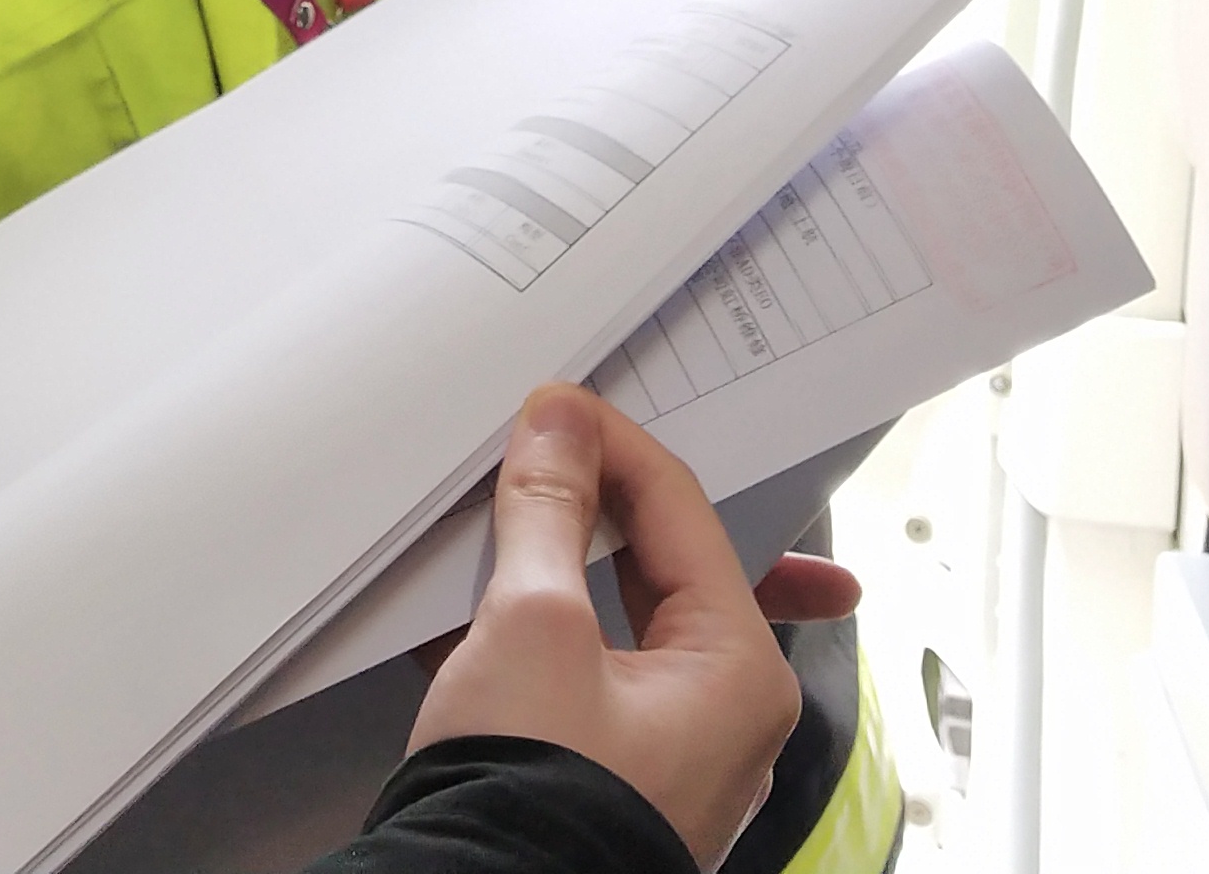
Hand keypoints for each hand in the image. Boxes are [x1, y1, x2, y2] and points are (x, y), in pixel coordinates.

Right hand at [408, 386, 858, 868]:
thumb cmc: (533, 798)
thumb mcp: (533, 625)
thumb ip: (547, 514)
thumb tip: (558, 430)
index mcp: (739, 676)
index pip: (684, 514)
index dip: (612, 445)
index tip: (553, 409)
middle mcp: (718, 718)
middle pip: (661, 568)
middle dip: (601, 507)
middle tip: (555, 450)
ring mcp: (660, 756)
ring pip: (612, 621)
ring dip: (554, 568)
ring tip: (509, 519)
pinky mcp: (598, 778)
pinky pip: (574, 677)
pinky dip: (528, 636)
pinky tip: (469, 607)